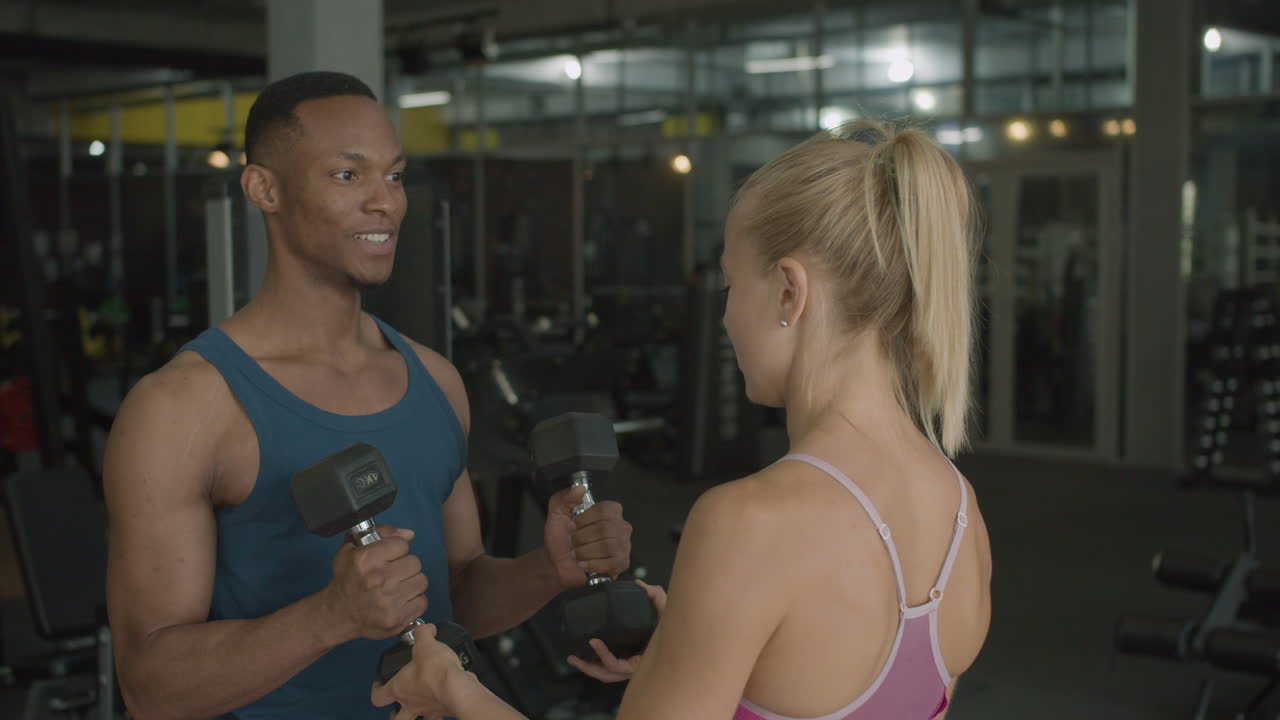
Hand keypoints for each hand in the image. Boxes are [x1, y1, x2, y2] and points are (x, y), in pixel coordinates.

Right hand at [322, 525, 427, 641]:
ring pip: (421, 581)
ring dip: (411, 582)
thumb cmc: (347, 581)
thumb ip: (381, 533)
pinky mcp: (397, 618)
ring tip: (397, 586)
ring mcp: (388, 601)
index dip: (396, 549)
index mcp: (365, 559)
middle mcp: (378, 579)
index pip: (402, 544)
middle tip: (393, 573)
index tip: (389, 556)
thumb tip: (409, 534)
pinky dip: (414, 600)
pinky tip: (400, 600)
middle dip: (405, 566)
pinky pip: (422, 601)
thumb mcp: (351, 549)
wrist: (339, 615)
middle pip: (415, 562)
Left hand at [370, 624, 464, 719]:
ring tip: (424, 704)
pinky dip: (441, 708)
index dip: (376, 691)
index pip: (378, 697)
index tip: (380, 683)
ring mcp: (428, 711)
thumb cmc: (436, 671)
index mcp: (399, 689)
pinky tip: (446, 697)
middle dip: (395, 714)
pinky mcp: (445, 712)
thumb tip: (425, 629)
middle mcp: (411, 704)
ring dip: (419, 714)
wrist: (458, 688)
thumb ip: (422, 634)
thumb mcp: (426, 644)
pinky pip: (440, 713)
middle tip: (399, 705)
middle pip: (395, 719)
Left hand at [543, 485, 632, 587]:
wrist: (557, 562)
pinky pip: (610, 563)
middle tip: (573, 542)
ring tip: (577, 554)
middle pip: (605, 528)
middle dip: (582, 537)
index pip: (604, 510)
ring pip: (608, 546)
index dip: (584, 519)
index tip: (572, 525)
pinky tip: (584, 564)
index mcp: (609, 512)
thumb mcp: (557, 513)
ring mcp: (623, 545)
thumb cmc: (561, 537)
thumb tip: (580, 489)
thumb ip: (565, 497)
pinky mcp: (622, 563)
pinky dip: (592, 564)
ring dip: (585, 551)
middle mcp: (620, 526)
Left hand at [565, 580, 666, 682]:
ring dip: (589, 668)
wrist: (681, 637)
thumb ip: (656, 595)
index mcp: (643, 660)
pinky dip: (597, 664)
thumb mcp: (668, 609)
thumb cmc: (675, 626)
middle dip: (588, 668)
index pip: (618, 665)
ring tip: (573, 658)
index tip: (593, 640)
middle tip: (573, 657)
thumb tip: (639, 586)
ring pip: (606, 675)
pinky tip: (585, 655)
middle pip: (607, 675)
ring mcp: (630, 668)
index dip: (604, 656)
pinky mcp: (627, 664)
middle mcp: (635, 668)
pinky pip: (609, 669)